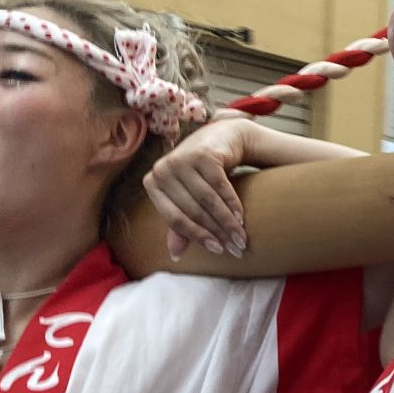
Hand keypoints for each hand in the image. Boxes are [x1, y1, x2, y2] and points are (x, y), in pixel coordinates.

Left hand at [142, 117, 252, 259]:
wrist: (222, 138)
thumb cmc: (201, 172)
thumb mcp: (187, 196)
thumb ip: (180, 223)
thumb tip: (175, 254)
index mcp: (153, 183)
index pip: (174, 217)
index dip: (197, 236)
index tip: (217, 250)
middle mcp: (162, 169)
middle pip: (192, 210)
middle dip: (216, 232)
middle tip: (235, 248)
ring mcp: (182, 159)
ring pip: (207, 200)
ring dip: (226, 222)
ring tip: (241, 238)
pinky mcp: (203, 153)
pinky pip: (220, 186)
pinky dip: (232, 204)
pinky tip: (241, 218)